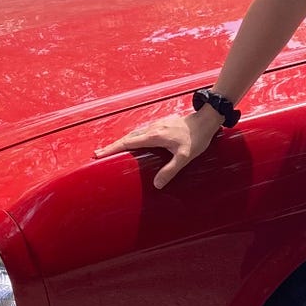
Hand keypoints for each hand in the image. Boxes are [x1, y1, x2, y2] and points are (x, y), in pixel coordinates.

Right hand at [93, 109, 223, 189]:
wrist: (206, 120)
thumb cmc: (196, 139)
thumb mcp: (184, 157)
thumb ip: (170, 170)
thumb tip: (157, 184)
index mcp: (154, 136)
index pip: (128, 143)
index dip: (113, 149)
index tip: (99, 154)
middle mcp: (152, 128)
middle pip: (127, 137)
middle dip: (112, 146)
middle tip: (99, 153)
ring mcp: (157, 125)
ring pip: (134, 133)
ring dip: (122, 141)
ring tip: (112, 149)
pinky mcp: (162, 124)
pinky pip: (142, 131)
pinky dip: (133, 137)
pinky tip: (134, 141)